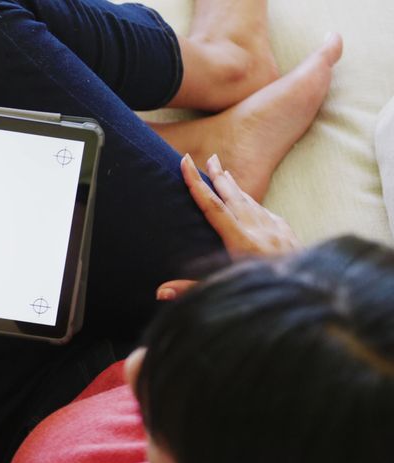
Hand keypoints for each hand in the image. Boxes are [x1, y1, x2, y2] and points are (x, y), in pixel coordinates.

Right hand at [158, 154, 302, 300]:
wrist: (311, 296)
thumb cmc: (263, 295)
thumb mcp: (225, 291)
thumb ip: (191, 289)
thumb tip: (160, 292)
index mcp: (241, 242)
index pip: (213, 207)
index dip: (196, 184)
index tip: (185, 163)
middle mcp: (259, 230)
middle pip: (233, 196)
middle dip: (218, 175)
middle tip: (208, 157)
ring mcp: (276, 230)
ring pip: (251, 201)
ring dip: (235, 186)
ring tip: (224, 172)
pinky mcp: (287, 234)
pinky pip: (266, 212)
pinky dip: (253, 202)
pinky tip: (249, 201)